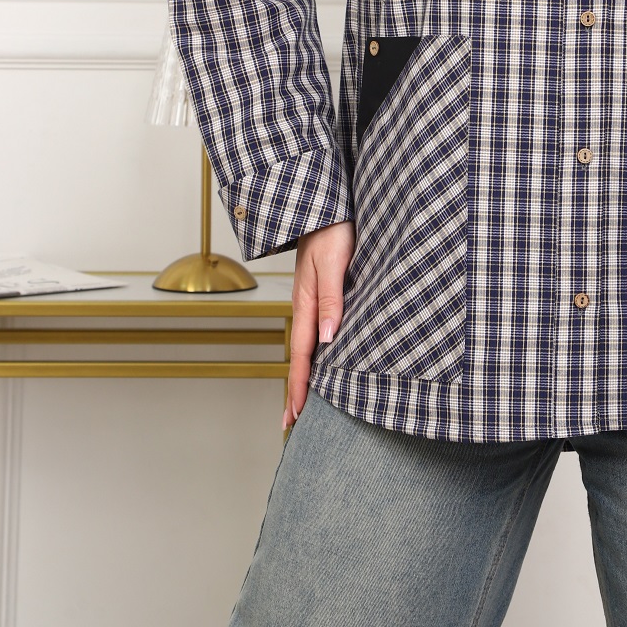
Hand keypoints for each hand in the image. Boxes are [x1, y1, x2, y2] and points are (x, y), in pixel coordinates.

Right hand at [285, 217, 354, 430]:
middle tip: (291, 423)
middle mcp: (305, 305)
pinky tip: (320, 356)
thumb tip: (328, 338)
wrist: (323, 203)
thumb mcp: (335, 262)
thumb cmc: (332, 228)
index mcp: (307, 302)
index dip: (300, 386)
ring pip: (305, 344)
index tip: (295, 416)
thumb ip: (332, 298)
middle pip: (299, 355)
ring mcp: (310, 298)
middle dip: (295, 390)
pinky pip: (313, 329)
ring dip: (303, 373)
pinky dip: (312, 352)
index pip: (302, 354)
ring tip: (303, 399)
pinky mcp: (318, 289)